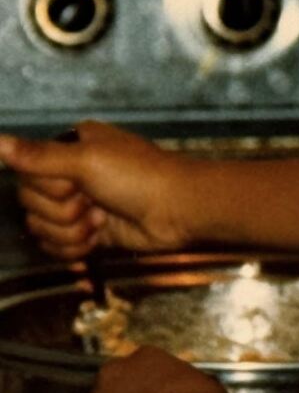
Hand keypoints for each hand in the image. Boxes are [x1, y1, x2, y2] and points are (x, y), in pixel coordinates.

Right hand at [0, 121, 189, 257]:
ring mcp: (82, 203)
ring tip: (102, 218)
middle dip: (61, 210)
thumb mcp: (85, 160)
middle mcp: (73, 173)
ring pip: (43, 227)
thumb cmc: (139, 176)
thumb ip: (37, 156)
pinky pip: (59, 246)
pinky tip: (100, 235)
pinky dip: (77, 246)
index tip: (74, 184)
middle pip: (31, 202)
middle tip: (92, 201)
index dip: (47, 187)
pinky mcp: (90, 231)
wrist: (177, 210)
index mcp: (72, 146)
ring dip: (71, 230)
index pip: (26, 173)